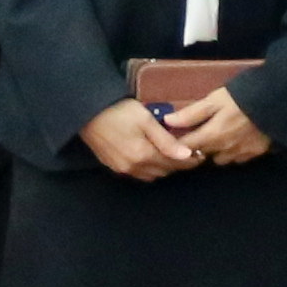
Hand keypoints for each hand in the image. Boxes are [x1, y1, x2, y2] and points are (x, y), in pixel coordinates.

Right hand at [81, 97, 201, 180]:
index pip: (174, 164)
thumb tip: (186, 155)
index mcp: (144, 155)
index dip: (189, 161)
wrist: (86, 112)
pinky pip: (137, 174)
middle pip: (163, 171)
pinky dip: (148, 168)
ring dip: (162, 167)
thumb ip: (166, 140)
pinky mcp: (113, 166)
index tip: (200, 155)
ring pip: (150, 175)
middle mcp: (133, 167)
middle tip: (187, 153)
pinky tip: (150, 157)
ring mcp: (122, 169)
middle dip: (176, 164)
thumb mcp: (145, 120)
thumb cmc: (119, 111)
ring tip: (169, 154)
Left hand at [168, 86, 270, 166]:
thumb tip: (167, 122)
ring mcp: (241, 154)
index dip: (176, 146)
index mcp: (211, 136)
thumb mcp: (215, 99)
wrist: (279, 102)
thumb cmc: (243, 96)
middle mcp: (224, 150)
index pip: (186, 149)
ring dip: (216, 152)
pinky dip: (233, 152)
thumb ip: (192, 113)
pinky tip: (236, 140)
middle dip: (196, 148)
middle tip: (196, 133)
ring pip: (220, 159)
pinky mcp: (256, 153)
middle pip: (202, 155)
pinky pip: (238, 158)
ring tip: (217, 137)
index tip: (171, 139)